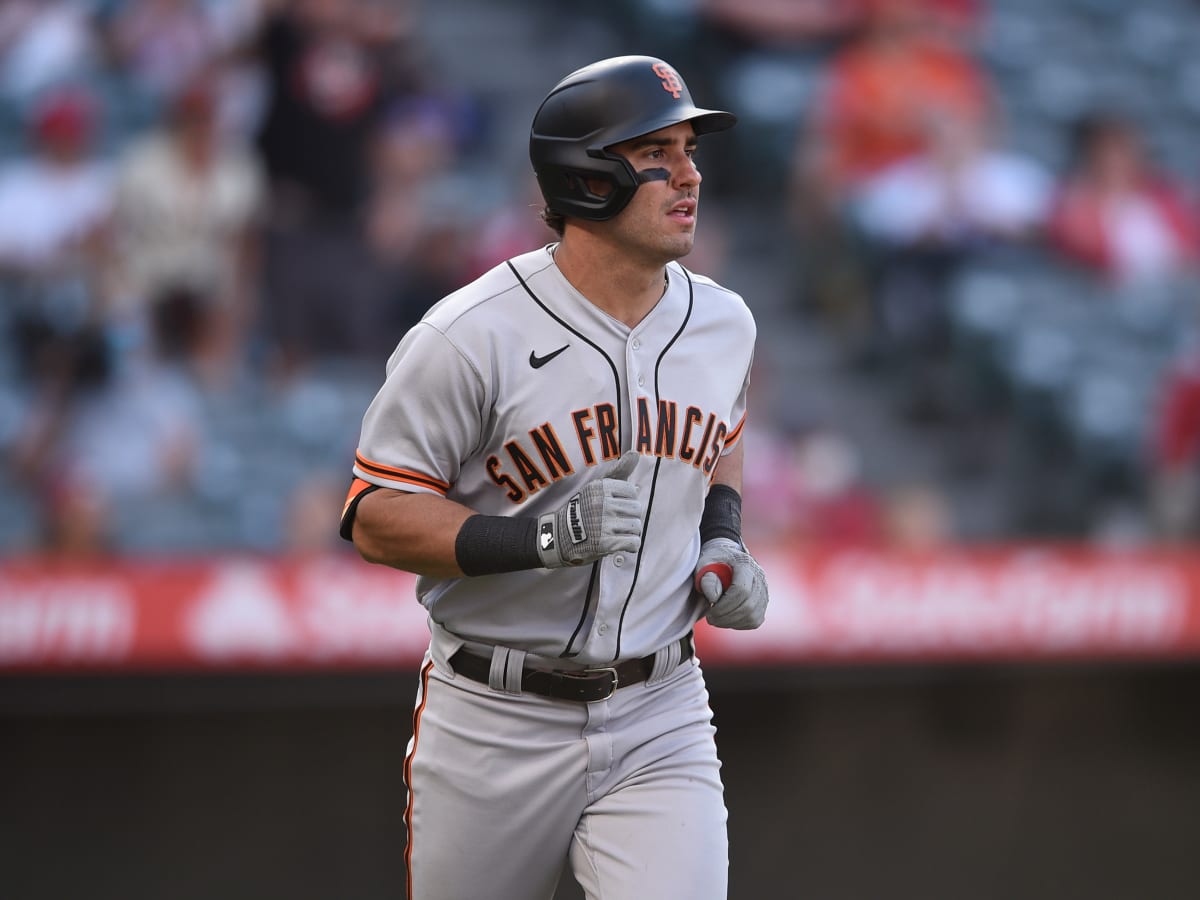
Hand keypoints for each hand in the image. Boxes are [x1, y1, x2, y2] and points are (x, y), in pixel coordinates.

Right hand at [536, 451, 643, 567]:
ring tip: (618, 533)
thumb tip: (636, 453)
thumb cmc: (582, 510)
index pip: (632, 491)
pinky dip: (631, 546)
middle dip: (630, 518)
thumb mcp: (596, 487)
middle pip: (636, 509)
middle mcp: (602, 504)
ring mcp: (603, 524)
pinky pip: (633, 542)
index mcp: (600, 487)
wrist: (559, 538)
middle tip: (615, 523)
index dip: (626, 501)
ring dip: (631, 532)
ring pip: (637, 526)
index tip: (614, 506)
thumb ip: (619, 470)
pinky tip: (623, 545)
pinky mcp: (605, 543)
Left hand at [694, 538, 767, 629]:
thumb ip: (707, 579)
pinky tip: (726, 618)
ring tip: (716, 619)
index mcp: (745, 564)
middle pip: (748, 606)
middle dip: (726, 617)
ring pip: (752, 616)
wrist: (726, 561)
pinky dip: (739, 624)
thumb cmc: (713, 563)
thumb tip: (713, 598)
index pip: (742, 589)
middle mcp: (759, 577)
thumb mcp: (704, 564)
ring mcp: (764, 591)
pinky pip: (754, 621)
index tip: (710, 609)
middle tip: (710, 618)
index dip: (725, 605)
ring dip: (731, 622)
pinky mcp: (763, 603)